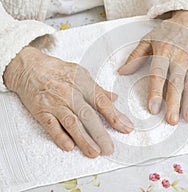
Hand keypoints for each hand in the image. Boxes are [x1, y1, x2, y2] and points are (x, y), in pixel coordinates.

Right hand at [3, 47, 133, 157]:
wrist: (29, 67)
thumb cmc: (57, 70)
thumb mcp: (81, 74)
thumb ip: (98, 89)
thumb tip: (114, 98)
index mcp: (83, 84)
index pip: (102, 102)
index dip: (115, 116)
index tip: (126, 127)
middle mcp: (70, 94)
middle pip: (88, 116)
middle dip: (100, 134)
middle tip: (109, 148)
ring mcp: (55, 103)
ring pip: (72, 123)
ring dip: (83, 139)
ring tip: (94, 152)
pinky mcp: (41, 111)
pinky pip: (51, 126)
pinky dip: (60, 136)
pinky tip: (69, 146)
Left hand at [118, 11, 187, 124]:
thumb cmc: (169, 33)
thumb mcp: (149, 39)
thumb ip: (136, 56)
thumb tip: (122, 71)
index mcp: (164, 52)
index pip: (159, 74)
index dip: (155, 92)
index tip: (153, 108)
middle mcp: (180, 58)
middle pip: (177, 83)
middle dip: (174, 102)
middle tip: (171, 120)